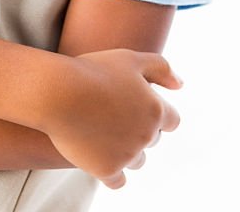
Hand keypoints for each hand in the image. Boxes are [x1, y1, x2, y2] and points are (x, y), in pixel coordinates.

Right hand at [44, 48, 181, 188]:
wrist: (59, 92)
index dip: (155, 112)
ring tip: (103, 132)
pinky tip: (99, 157)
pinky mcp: (107, 170)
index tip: (136, 105)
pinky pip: (118, 181)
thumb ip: (161, 68)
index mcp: (156, 109)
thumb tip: (180, 85)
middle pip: (152, 139)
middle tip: (113, 113)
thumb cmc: (93, 70)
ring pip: (137, 160)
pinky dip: (112, 172)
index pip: (171, 120)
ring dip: (126, 150)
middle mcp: (146, 135)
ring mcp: (127, 155)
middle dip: (138, 129)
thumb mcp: (130, 58)